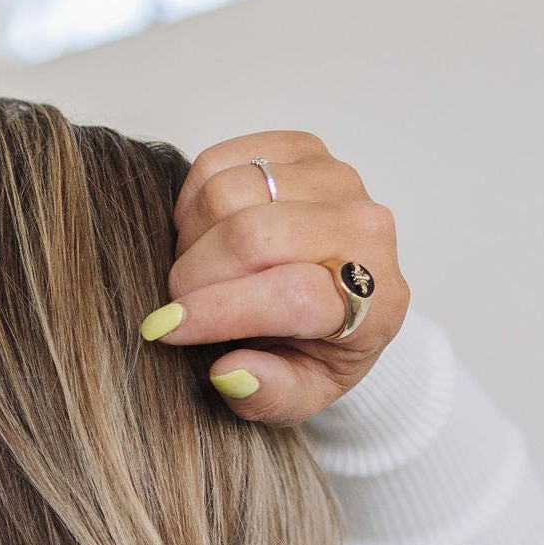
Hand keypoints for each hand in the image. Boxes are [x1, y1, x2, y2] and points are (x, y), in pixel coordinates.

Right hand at [141, 131, 408, 424]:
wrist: (344, 295)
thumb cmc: (317, 350)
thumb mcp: (302, 396)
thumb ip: (271, 396)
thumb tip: (230, 373)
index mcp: (376, 301)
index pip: (292, 294)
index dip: (220, 312)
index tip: (167, 328)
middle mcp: (366, 228)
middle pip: (253, 236)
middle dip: (195, 276)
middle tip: (179, 306)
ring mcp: (336, 179)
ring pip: (229, 193)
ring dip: (192, 239)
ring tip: (198, 273)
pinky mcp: (303, 148)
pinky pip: (220, 161)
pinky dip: (193, 202)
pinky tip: (205, 236)